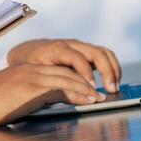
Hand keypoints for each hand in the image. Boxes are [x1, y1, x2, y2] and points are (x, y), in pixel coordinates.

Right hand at [0, 64, 104, 128]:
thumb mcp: (10, 97)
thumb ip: (28, 97)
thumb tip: (44, 105)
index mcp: (24, 70)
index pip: (56, 71)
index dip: (75, 80)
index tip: (88, 90)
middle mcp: (29, 70)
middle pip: (65, 72)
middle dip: (85, 83)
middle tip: (100, 94)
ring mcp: (30, 78)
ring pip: (66, 79)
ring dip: (86, 89)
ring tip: (99, 98)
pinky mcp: (30, 89)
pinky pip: (60, 88)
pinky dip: (77, 94)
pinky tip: (87, 101)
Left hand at [6, 38, 121, 89]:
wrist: (26, 53)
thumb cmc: (29, 65)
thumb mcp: (37, 74)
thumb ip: (54, 83)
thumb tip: (73, 96)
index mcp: (57, 48)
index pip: (77, 58)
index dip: (86, 72)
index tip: (92, 87)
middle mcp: (72, 45)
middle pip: (96, 52)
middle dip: (106, 71)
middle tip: (111, 89)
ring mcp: (81, 48)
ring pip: (104, 53)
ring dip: (113, 69)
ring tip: (114, 87)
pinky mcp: (86, 54)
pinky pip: (104, 56)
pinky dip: (112, 68)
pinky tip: (112, 82)